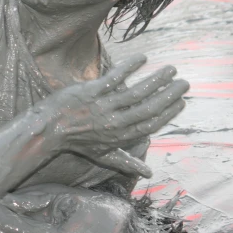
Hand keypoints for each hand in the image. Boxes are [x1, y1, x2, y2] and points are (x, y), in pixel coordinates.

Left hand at [52, 54, 188, 177]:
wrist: (48, 130)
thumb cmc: (76, 142)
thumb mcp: (103, 156)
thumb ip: (126, 162)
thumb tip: (148, 173)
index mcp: (121, 137)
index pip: (152, 124)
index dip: (170, 112)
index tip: (182, 101)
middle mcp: (115, 123)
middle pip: (150, 108)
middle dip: (170, 94)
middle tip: (184, 82)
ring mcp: (104, 107)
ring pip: (138, 92)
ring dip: (157, 79)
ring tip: (171, 69)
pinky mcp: (92, 92)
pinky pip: (116, 77)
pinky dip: (131, 67)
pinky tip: (143, 58)